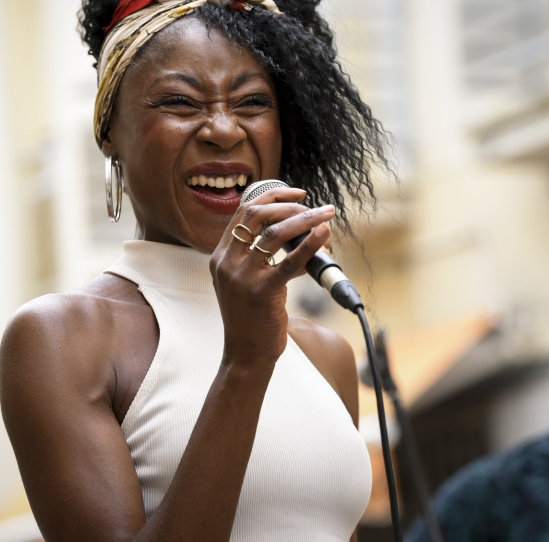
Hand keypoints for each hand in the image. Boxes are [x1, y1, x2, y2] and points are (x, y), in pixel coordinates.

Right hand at [209, 186, 335, 367]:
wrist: (245, 355)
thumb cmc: (252, 319)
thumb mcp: (246, 282)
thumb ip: (261, 259)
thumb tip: (301, 236)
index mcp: (220, 257)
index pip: (244, 212)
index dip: (272, 197)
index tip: (297, 193)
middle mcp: (227, 262)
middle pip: (257, 216)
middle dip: (290, 205)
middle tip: (316, 206)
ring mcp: (241, 277)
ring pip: (275, 234)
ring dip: (305, 219)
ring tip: (327, 215)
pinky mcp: (260, 292)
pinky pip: (289, 262)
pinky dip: (310, 244)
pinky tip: (325, 234)